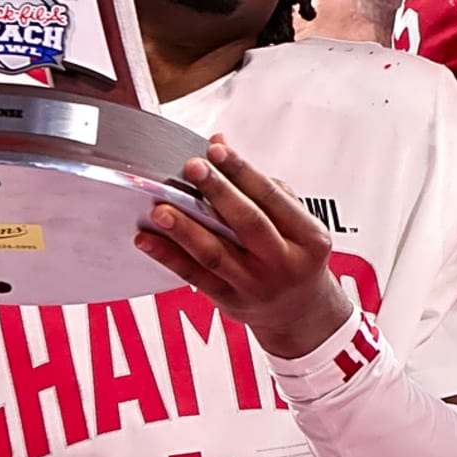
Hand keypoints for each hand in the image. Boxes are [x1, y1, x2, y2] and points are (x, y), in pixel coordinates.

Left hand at [134, 137, 352, 358]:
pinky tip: (148, 239)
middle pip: (247, 223)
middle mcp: (284, 263)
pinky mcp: (230, 302)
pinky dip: (168, 257)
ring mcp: (256, 286)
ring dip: (185, 229)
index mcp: (309, 238)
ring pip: (216, 254)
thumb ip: (262, 186)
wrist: (300, 312)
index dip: (242, 172)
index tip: (216, 151)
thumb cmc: (296, 257)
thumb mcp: (297, 222)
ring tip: (161, 208)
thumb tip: (220, 144)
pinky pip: (194, 277)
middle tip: (192, 167)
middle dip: (217, 192)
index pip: (272, 198)